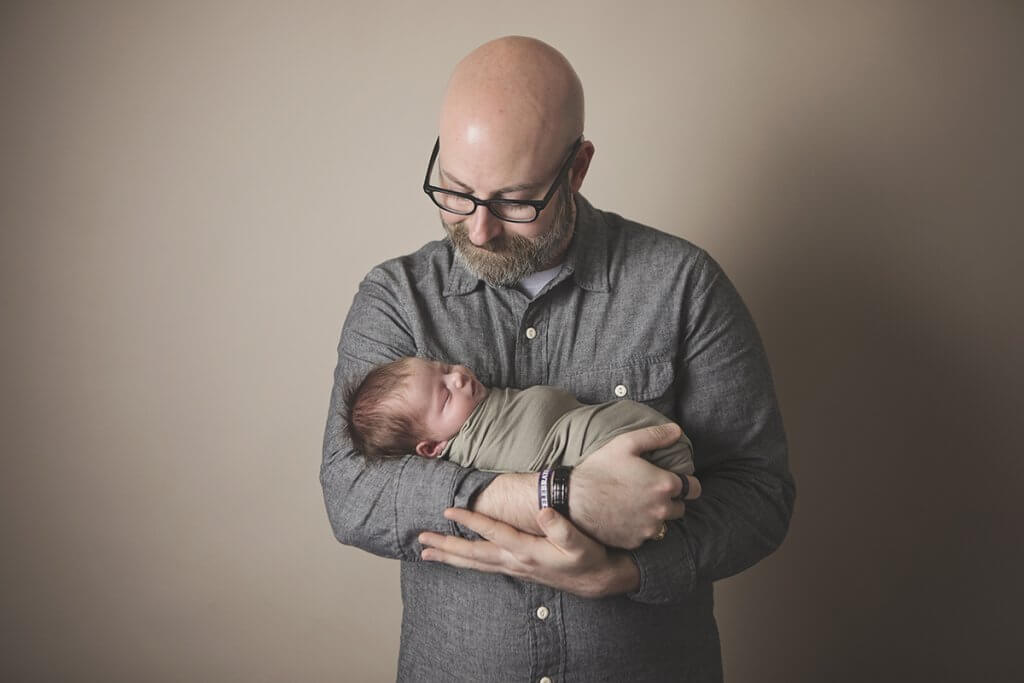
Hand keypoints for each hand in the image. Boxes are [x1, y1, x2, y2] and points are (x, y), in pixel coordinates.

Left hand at [418, 507, 639, 597]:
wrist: (596, 580)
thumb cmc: (588, 556)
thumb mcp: (580, 541)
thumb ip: (561, 527)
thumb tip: (543, 511)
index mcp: (526, 550)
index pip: (492, 533)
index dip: (470, 520)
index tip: (449, 509)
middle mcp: (514, 562)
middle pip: (473, 555)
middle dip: (446, 546)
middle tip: (421, 539)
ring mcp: (513, 568)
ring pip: (474, 564)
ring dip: (449, 557)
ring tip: (426, 552)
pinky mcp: (515, 570)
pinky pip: (482, 566)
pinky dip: (464, 562)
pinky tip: (454, 559)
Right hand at [572, 423, 701, 548]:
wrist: (572, 500)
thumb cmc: (598, 469)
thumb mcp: (625, 444)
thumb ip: (655, 436)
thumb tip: (677, 430)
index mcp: (663, 485)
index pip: (694, 489)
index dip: (687, 484)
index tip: (675, 482)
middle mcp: (661, 510)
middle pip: (680, 508)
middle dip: (670, 500)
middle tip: (651, 492)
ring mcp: (648, 528)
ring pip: (664, 523)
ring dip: (656, 515)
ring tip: (637, 504)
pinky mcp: (635, 542)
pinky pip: (646, 535)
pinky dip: (640, 528)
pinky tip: (625, 516)